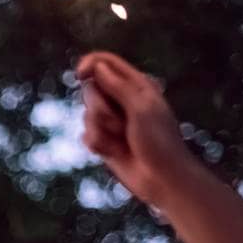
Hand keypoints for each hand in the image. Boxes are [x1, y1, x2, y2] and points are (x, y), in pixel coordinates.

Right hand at [75, 51, 201, 207]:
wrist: (161, 179)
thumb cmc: (159, 141)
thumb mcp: (141, 108)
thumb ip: (118, 86)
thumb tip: (98, 67)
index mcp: (137, 86)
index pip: (107, 63)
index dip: (91, 64)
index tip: (80, 73)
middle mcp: (122, 100)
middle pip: (92, 90)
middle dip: (99, 108)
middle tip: (119, 124)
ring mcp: (112, 122)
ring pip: (87, 115)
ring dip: (101, 130)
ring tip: (121, 142)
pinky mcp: (104, 141)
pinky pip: (86, 135)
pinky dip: (97, 144)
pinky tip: (113, 153)